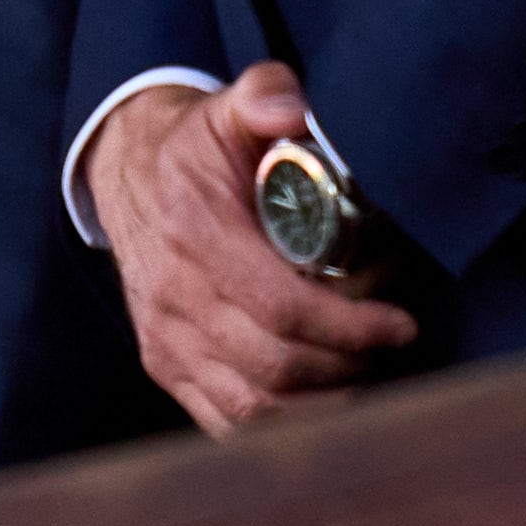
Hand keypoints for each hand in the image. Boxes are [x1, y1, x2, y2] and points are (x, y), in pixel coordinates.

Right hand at [88, 64, 420, 433]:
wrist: (124, 173)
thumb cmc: (193, 148)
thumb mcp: (225, 108)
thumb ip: (263, 95)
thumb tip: (295, 110)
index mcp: (194, 234)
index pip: (281, 307)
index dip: (351, 328)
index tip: (400, 324)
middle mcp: (172, 296)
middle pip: (275, 366)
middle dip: (350, 367)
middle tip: (392, 348)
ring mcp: (164, 339)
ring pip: (253, 408)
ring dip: (323, 406)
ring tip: (367, 377)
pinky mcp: (164, 365)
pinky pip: (224, 421)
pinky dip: (281, 429)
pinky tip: (323, 409)